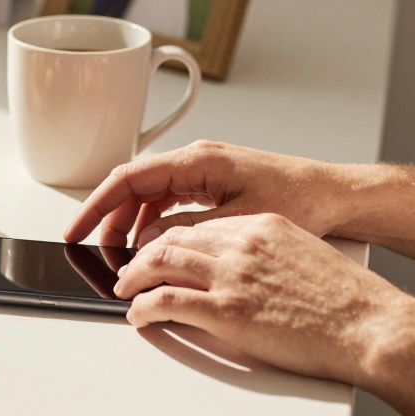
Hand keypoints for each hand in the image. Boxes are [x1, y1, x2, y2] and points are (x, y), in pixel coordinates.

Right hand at [64, 140, 345, 249]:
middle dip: (109, 218)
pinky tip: (152, 246)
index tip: (76, 229)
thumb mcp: (237, 222)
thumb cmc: (301, 200)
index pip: (128, 178)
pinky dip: (153, 222)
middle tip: (94, 250)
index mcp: (198, 161)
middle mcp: (196, 160)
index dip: (96, 205)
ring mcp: (203, 170)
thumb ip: (185, 230)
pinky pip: (168, 200)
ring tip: (121, 255)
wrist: (338, 195)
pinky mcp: (213, 183)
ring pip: (149, 194)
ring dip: (131, 223)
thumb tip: (146, 243)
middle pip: (133, 185)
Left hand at [114, 213, 410, 384]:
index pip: (200, 225)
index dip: (170, 239)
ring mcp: (232, 276)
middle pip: (172, 238)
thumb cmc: (349, 302)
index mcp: (261, 226)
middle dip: (143, 254)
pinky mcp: (226, 310)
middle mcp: (242, 244)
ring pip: (159, 262)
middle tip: (130, 269)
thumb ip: (266, 255)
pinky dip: (142, 307)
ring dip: (134, 277)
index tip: (158, 250)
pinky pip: (165, 301)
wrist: (373, 326)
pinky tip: (137, 315)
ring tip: (125, 289)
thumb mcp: (303, 256)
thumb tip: (241, 271)